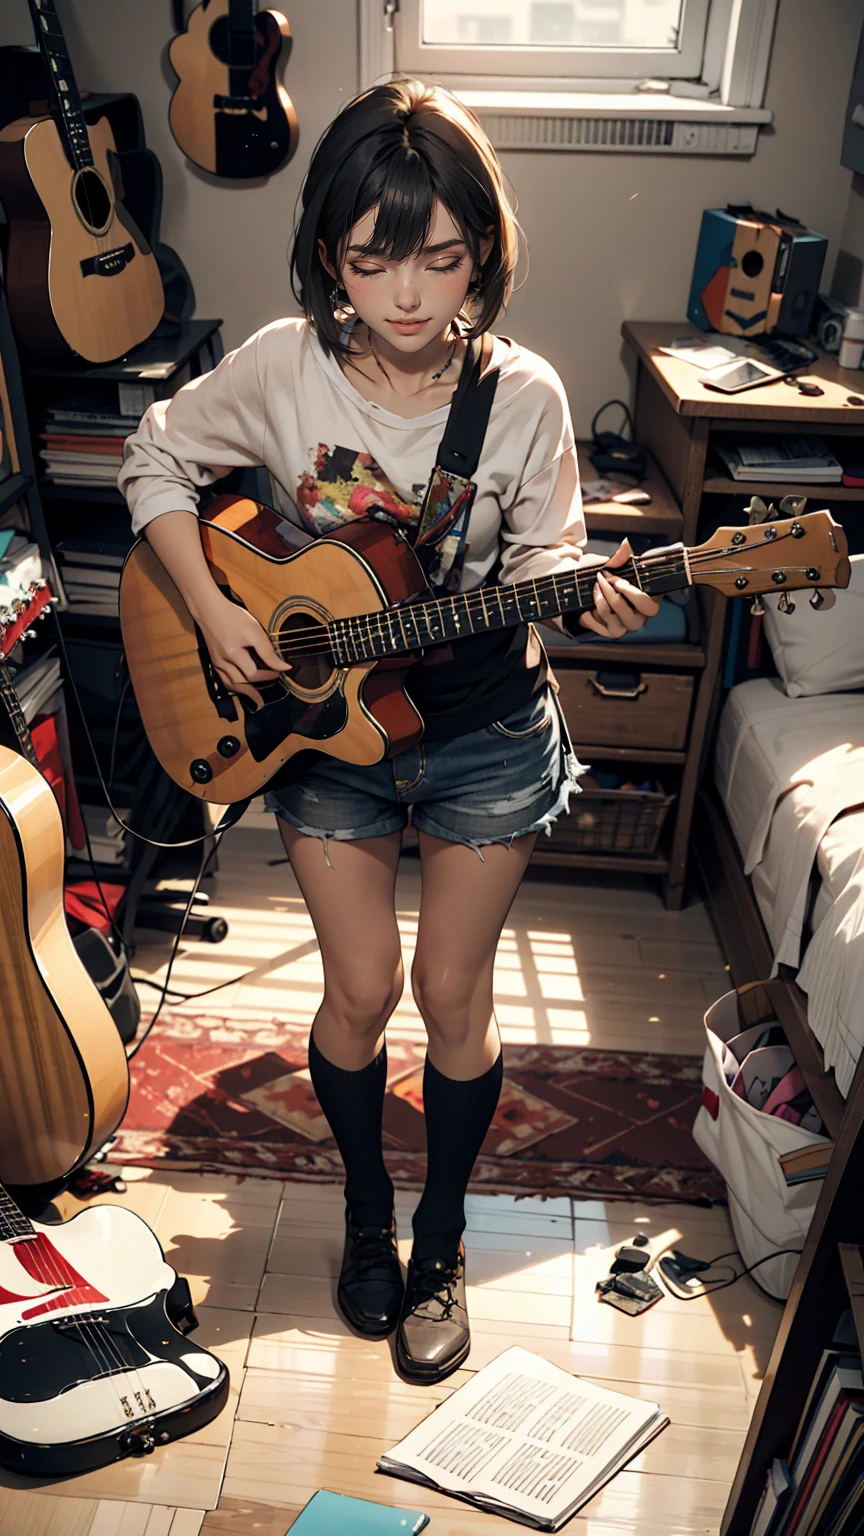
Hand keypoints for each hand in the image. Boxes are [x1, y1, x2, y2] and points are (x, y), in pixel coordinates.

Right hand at [195, 591, 289, 708]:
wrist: (209, 609)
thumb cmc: (232, 617)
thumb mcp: (254, 631)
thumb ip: (268, 652)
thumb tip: (284, 667)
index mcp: (233, 655)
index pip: (253, 675)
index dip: (268, 677)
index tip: (279, 674)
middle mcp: (223, 663)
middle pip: (241, 684)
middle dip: (255, 692)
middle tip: (267, 697)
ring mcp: (217, 663)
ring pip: (231, 685)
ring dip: (244, 693)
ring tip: (256, 700)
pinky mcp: (214, 661)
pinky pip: (224, 680)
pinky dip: (234, 687)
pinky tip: (241, 688)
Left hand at [578, 538, 659, 638]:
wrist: (583, 592)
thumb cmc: (604, 578)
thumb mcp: (610, 566)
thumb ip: (619, 558)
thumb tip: (626, 543)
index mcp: (647, 601)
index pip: (650, 607)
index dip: (635, 595)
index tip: (618, 581)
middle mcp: (639, 617)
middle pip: (632, 617)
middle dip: (614, 597)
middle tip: (602, 580)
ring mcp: (625, 627)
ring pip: (615, 621)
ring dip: (601, 601)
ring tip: (594, 587)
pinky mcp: (609, 633)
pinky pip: (599, 628)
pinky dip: (589, 616)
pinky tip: (586, 607)